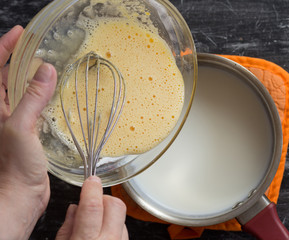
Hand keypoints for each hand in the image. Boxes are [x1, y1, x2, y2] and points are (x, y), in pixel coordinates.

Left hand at [0, 26, 56, 239]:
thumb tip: (45, 71)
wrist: (20, 194)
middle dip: (19, 58)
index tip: (21, 34)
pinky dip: (45, 96)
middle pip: (8, 77)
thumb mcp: (20, 128)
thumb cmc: (13, 167)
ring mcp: (16, 121)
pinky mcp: (30, 132)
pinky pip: (36, 106)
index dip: (6, 48)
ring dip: (33, 76)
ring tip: (49, 64)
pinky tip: (56, 94)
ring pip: (23, 91)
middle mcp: (3, 112)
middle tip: (37, 46)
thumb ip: (32, 98)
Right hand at [56, 176, 127, 239]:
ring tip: (95, 225)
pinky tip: (103, 234)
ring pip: (121, 215)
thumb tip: (75, 209)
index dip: (92, 188)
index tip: (91, 180)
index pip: (92, 206)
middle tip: (92, 205)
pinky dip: (114, 226)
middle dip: (104, 199)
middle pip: (115, 204)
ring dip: (109, 214)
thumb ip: (66, 228)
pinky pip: (124, 228)